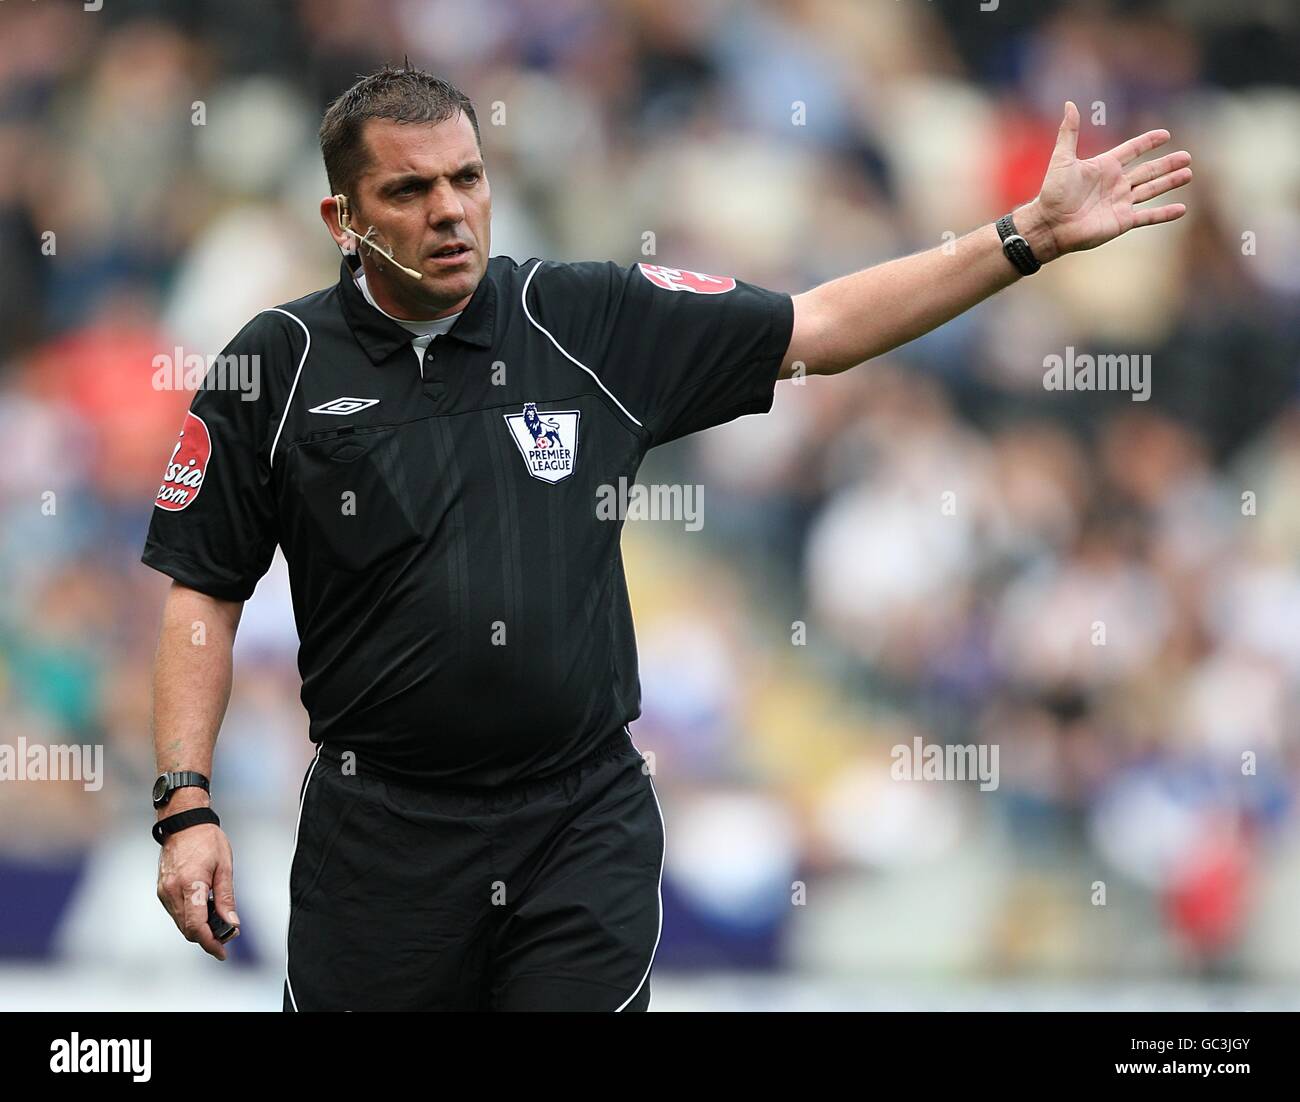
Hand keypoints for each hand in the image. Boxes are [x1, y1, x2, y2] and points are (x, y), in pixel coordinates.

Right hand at [156, 823, 238, 960]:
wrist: (182, 823)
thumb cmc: (207, 840)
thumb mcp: (225, 867)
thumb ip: (226, 897)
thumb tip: (232, 923)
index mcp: (190, 884)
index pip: (196, 925)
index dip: (210, 942)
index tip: (222, 952)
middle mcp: (172, 891)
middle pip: (187, 929)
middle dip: (207, 938)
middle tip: (227, 936)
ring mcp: (164, 891)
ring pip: (181, 923)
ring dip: (198, 928)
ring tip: (218, 923)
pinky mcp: (162, 890)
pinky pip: (176, 912)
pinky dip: (190, 917)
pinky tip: (204, 910)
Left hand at [1028, 101, 1191, 258]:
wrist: (1050, 225)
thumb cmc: (1053, 193)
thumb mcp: (1062, 159)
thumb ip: (1069, 132)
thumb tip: (1069, 103)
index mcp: (1105, 167)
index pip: (1132, 150)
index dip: (1147, 142)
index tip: (1165, 134)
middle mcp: (1116, 184)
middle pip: (1148, 171)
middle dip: (1167, 164)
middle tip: (1187, 156)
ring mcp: (1120, 203)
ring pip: (1151, 190)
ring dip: (1170, 182)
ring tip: (1188, 173)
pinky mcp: (1122, 221)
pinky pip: (1148, 216)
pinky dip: (1165, 214)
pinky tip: (1182, 209)